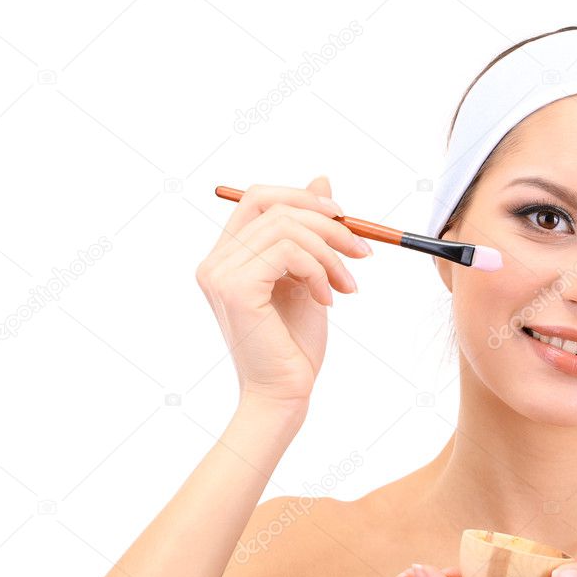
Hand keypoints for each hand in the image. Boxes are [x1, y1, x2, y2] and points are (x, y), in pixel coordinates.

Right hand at [194, 175, 371, 404]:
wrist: (283, 395)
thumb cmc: (294, 346)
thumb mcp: (309, 277)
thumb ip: (309, 234)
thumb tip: (322, 181)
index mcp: (227, 257)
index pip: (259, 198)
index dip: (304, 198)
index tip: (345, 219)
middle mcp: (215, 261)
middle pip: (272, 203)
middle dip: (326, 221)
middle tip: (360, 251)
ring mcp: (220, 273)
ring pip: (286, 228)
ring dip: (331, 253)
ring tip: (348, 285)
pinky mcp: (235, 288)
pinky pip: (288, 252)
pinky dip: (319, 270)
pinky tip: (328, 299)